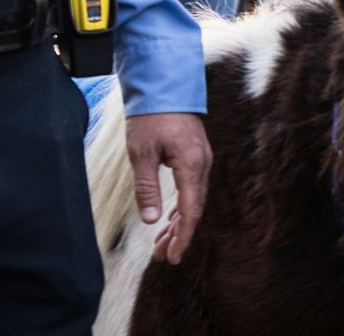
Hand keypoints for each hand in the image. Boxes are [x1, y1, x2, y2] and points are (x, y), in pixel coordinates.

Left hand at [125, 111, 212, 264]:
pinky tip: (168, 217)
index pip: (191, 210)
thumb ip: (147, 188)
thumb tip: (150, 220)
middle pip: (194, 208)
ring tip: (162, 243)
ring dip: (178, 222)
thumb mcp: (141, 153)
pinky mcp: (194, 156)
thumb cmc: (151, 117)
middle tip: (162, 257)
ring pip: (193, 199)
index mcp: (192, 166)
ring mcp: (201, 160)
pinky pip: (191, 188)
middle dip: (178, 234)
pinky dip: (180, 206)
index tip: (173, 257)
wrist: (164, 85)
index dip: (183, 236)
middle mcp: (202, 165)